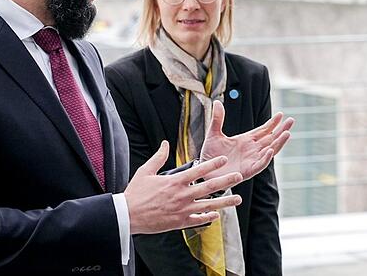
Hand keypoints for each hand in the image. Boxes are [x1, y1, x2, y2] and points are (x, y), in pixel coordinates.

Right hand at [126, 141, 243, 234]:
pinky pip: (198, 220)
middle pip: (209, 187)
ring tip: (238, 200)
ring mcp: (182, 210)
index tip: (224, 159)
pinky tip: (217, 215)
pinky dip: (208, 218)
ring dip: (225, 202)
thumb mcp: (145, 171)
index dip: (213, 164)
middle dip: (226, 181)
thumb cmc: (135, 193)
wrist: (127, 216)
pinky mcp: (179, 222)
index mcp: (175, 181)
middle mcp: (182, 195)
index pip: (199, 170)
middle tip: (239, 176)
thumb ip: (158, 157)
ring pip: (209, 205)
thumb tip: (165, 143)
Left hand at [199, 100, 293, 179]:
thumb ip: (218, 119)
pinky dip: (266, 158)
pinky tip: (270, 150)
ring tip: (287, 133)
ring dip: (278, 142)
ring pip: (270, 150)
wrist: (205, 171)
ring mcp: (251, 160)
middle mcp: (252, 149)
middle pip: (271, 138)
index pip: (263, 130)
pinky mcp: (248, 171)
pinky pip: (260, 164)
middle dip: (281, 130)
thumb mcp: (213, 134)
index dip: (272, 123)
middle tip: (291, 120)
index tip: (281, 114)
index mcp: (246, 140)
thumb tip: (217, 102)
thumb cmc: (210, 154)